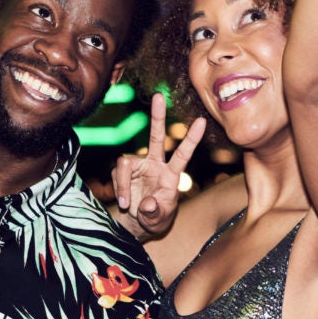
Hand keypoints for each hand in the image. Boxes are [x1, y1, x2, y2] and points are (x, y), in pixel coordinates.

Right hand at [111, 92, 204, 239]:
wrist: (136, 222)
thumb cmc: (155, 220)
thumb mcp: (159, 221)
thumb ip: (155, 213)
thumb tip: (148, 203)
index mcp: (171, 175)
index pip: (183, 154)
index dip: (191, 138)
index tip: (202, 120)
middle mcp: (155, 165)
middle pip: (155, 137)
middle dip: (157, 117)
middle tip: (159, 96)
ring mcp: (137, 166)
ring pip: (125, 163)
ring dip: (122, 184)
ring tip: (127, 204)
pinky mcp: (122, 171)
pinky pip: (116, 175)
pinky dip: (118, 190)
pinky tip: (124, 203)